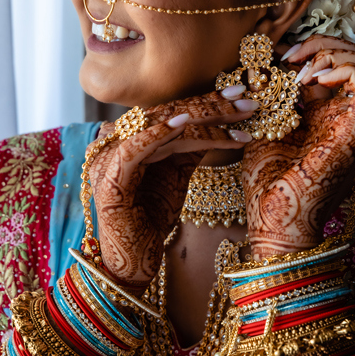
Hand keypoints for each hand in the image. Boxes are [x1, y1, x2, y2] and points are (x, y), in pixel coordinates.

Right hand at [88, 88, 256, 290]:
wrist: (132, 261)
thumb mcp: (177, 176)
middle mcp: (116, 141)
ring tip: (236, 114)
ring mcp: (108, 158)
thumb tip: (219, 122)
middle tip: (247, 99)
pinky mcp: (107, 179)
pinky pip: (134, 148)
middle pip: (167, 114)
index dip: (206, 101)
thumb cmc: (151, 220)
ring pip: (158, 127)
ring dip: (200, 119)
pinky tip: (184, 123)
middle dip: (210, 106)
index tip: (241, 94)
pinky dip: (157, 134)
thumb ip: (189, 148)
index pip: (172, 112)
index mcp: (130, 138)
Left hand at [242, 35, 354, 259]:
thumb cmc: (265, 183)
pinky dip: (345, 69)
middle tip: (291, 54)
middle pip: (353, 61)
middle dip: (324, 44)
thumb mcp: (261, 129)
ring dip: (334, 53)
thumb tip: (260, 67)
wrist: (272, 220)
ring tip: (303, 67)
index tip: (279, 54)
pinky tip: (314, 78)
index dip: (311, 49)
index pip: (332, 67)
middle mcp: (340, 117)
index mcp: (321, 115)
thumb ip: (267, 100)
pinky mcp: (354, 133)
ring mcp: (349, 124)